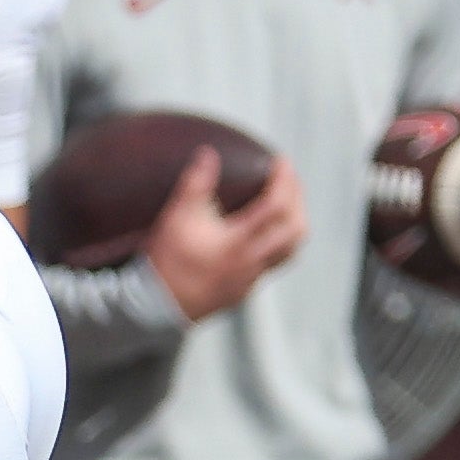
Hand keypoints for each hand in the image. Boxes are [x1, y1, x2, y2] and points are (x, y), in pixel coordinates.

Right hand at [142, 150, 305, 320]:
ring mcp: (254, 276)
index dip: (283, 181)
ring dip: (295, 221)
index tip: (281, 161)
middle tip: (289, 178)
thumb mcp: (177, 217)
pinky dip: (282, 239)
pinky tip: (268, 232)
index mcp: (240, 241)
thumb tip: (208, 155)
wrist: (162, 304)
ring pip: (291, 248)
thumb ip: (196, 184)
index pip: (276, 206)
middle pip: (295, 229)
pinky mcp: (248, 286)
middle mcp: (254, 259)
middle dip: (298, 199)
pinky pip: (277, 260)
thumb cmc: (169, 262)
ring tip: (287, 202)